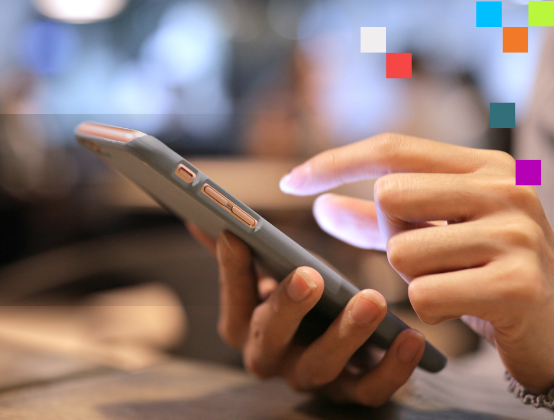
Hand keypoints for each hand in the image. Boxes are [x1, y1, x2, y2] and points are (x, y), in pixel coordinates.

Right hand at [186, 223, 426, 406]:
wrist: (343, 350)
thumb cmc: (301, 302)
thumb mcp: (269, 276)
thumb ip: (243, 252)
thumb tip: (202, 217)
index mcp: (244, 324)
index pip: (232, 297)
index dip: (232, 270)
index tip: (236, 233)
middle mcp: (270, 357)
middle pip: (269, 338)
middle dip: (286, 307)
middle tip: (308, 275)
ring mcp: (311, 378)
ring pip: (320, 366)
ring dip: (346, 335)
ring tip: (372, 300)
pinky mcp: (352, 393)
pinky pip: (370, 391)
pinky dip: (392, 369)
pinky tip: (413, 337)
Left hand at [280, 133, 553, 393]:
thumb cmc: (482, 273)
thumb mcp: (431, 235)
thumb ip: (376, 220)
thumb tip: (319, 205)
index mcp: (485, 165)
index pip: (391, 148)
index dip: (335, 162)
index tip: (289, 182)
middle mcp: (506, 189)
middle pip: (390, 196)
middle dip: (390, 236)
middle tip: (428, 257)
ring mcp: (517, 235)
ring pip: (402, 252)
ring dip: (411, 279)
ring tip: (453, 283)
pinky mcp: (517, 286)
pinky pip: (424, 297)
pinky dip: (430, 311)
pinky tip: (463, 309)